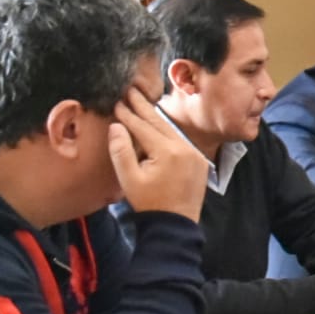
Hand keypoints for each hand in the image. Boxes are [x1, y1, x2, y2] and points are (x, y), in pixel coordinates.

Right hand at [109, 87, 207, 222]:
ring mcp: (194, 154)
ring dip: (156, 117)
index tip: (117, 100)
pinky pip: (180, 140)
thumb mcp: (129, 178)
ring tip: (142, 102)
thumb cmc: (149, 203)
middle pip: (160, 123)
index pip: (143, 127)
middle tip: (131, 89)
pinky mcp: (199, 161)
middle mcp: (185, 148)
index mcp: (167, 152)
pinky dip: (167, 131)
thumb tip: (116, 126)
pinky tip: (158, 124)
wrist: (175, 224)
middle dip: (143, 106)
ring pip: (171, 130)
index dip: (128, 114)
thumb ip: (121, 150)